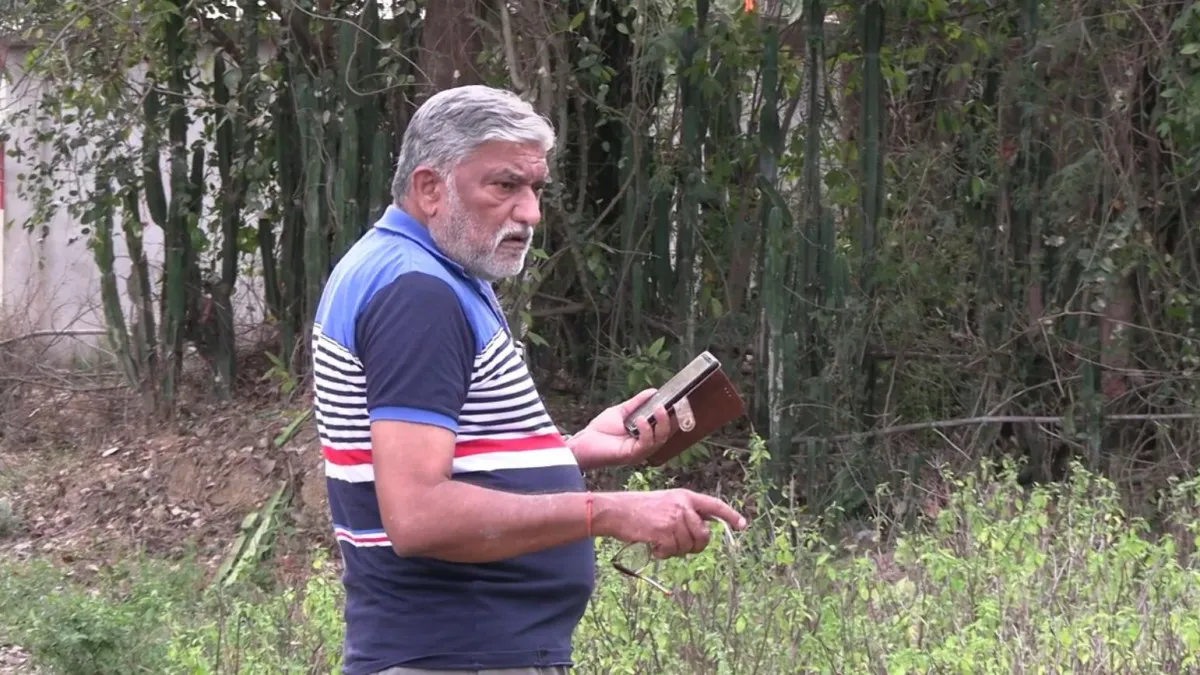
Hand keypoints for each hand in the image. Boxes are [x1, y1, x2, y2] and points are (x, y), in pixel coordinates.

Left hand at [567, 388, 675, 470]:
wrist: (583, 442)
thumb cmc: (600, 430)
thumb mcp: (622, 412)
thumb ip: (637, 403)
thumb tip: (654, 391)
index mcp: (645, 436)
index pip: (665, 427)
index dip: (674, 416)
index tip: (678, 402)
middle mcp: (645, 446)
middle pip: (666, 435)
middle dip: (669, 419)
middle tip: (668, 404)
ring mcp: (639, 452)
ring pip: (659, 440)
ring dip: (661, 423)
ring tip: (658, 408)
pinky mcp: (631, 456)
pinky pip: (645, 444)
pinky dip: (646, 431)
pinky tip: (640, 419)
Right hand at [593, 489, 746, 558]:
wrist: (616, 511)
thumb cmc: (638, 509)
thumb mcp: (666, 502)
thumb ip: (685, 513)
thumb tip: (704, 529)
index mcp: (685, 496)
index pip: (715, 505)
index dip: (731, 516)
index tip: (743, 525)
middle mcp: (683, 506)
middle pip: (704, 535)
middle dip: (695, 546)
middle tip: (678, 545)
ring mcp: (674, 519)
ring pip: (688, 546)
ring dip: (675, 550)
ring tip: (660, 542)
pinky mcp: (664, 532)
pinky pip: (673, 551)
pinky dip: (663, 554)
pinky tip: (653, 546)